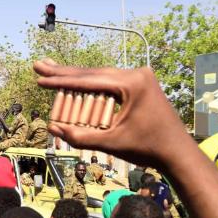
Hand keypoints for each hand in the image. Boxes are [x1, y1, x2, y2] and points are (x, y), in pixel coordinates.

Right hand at [33, 59, 189, 167]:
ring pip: (100, 75)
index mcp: (131, 83)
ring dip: (76, 76)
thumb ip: (81, 136)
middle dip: (64, 72)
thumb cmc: (148, 149)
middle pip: (92, 73)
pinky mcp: (141, 84)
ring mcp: (140, 77)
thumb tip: (52, 127)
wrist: (177, 152)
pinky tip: (76, 80)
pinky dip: (92, 84)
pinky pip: (110, 81)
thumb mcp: (111, 143)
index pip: (88, 80)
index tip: (40, 78)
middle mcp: (136, 73)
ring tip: (51, 71)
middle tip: (39, 65)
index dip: (61, 80)